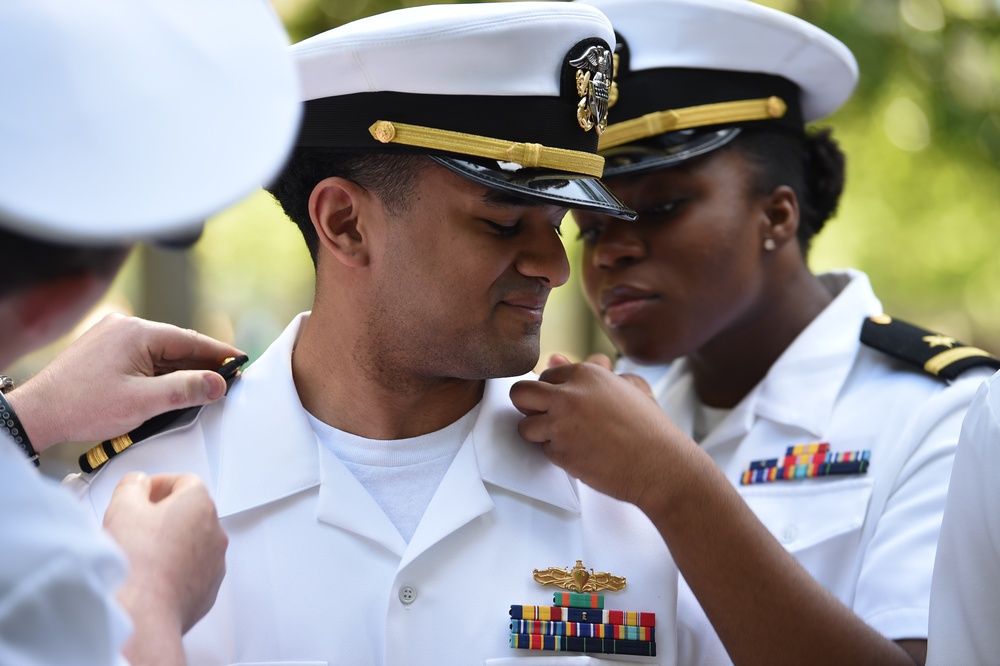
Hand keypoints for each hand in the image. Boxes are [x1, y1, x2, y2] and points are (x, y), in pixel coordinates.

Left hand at [6, 313, 242, 450]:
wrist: (38, 413)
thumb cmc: (83, 406)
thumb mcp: (144, 402)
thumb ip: (185, 390)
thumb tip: (218, 383)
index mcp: (137, 332)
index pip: (191, 340)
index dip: (219, 353)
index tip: (241, 361)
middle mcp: (125, 327)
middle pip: (178, 345)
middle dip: (202, 364)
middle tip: (226, 380)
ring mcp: (113, 336)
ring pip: (161, 352)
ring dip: (181, 370)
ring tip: (202, 388)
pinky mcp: (105, 349)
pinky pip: (144, 356)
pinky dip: (161, 371)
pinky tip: (170, 386)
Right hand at [104, 472, 227, 661]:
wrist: (142, 613)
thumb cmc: (135, 560)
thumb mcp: (123, 507)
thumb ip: (132, 486)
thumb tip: (137, 484)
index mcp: (199, 505)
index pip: (184, 482)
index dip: (159, 484)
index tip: (141, 493)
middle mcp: (215, 532)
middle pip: (190, 513)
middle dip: (164, 514)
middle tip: (136, 523)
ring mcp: (215, 563)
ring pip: (192, 544)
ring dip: (171, 543)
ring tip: (140, 553)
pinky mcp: (207, 590)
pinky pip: (192, 571)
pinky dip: (175, 569)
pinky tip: (150, 577)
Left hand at [510, 357, 688, 509]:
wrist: (661, 465)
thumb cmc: (650, 427)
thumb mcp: (630, 386)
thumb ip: (595, 370)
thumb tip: (556, 358)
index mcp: (586, 374)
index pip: (547, 375)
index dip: (554, 391)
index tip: (565, 403)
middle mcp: (569, 395)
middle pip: (520, 393)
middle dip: (528, 406)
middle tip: (546, 417)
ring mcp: (561, 424)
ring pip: (524, 425)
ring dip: (539, 433)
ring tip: (565, 438)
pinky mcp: (560, 453)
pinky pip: (542, 450)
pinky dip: (556, 454)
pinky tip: (581, 454)